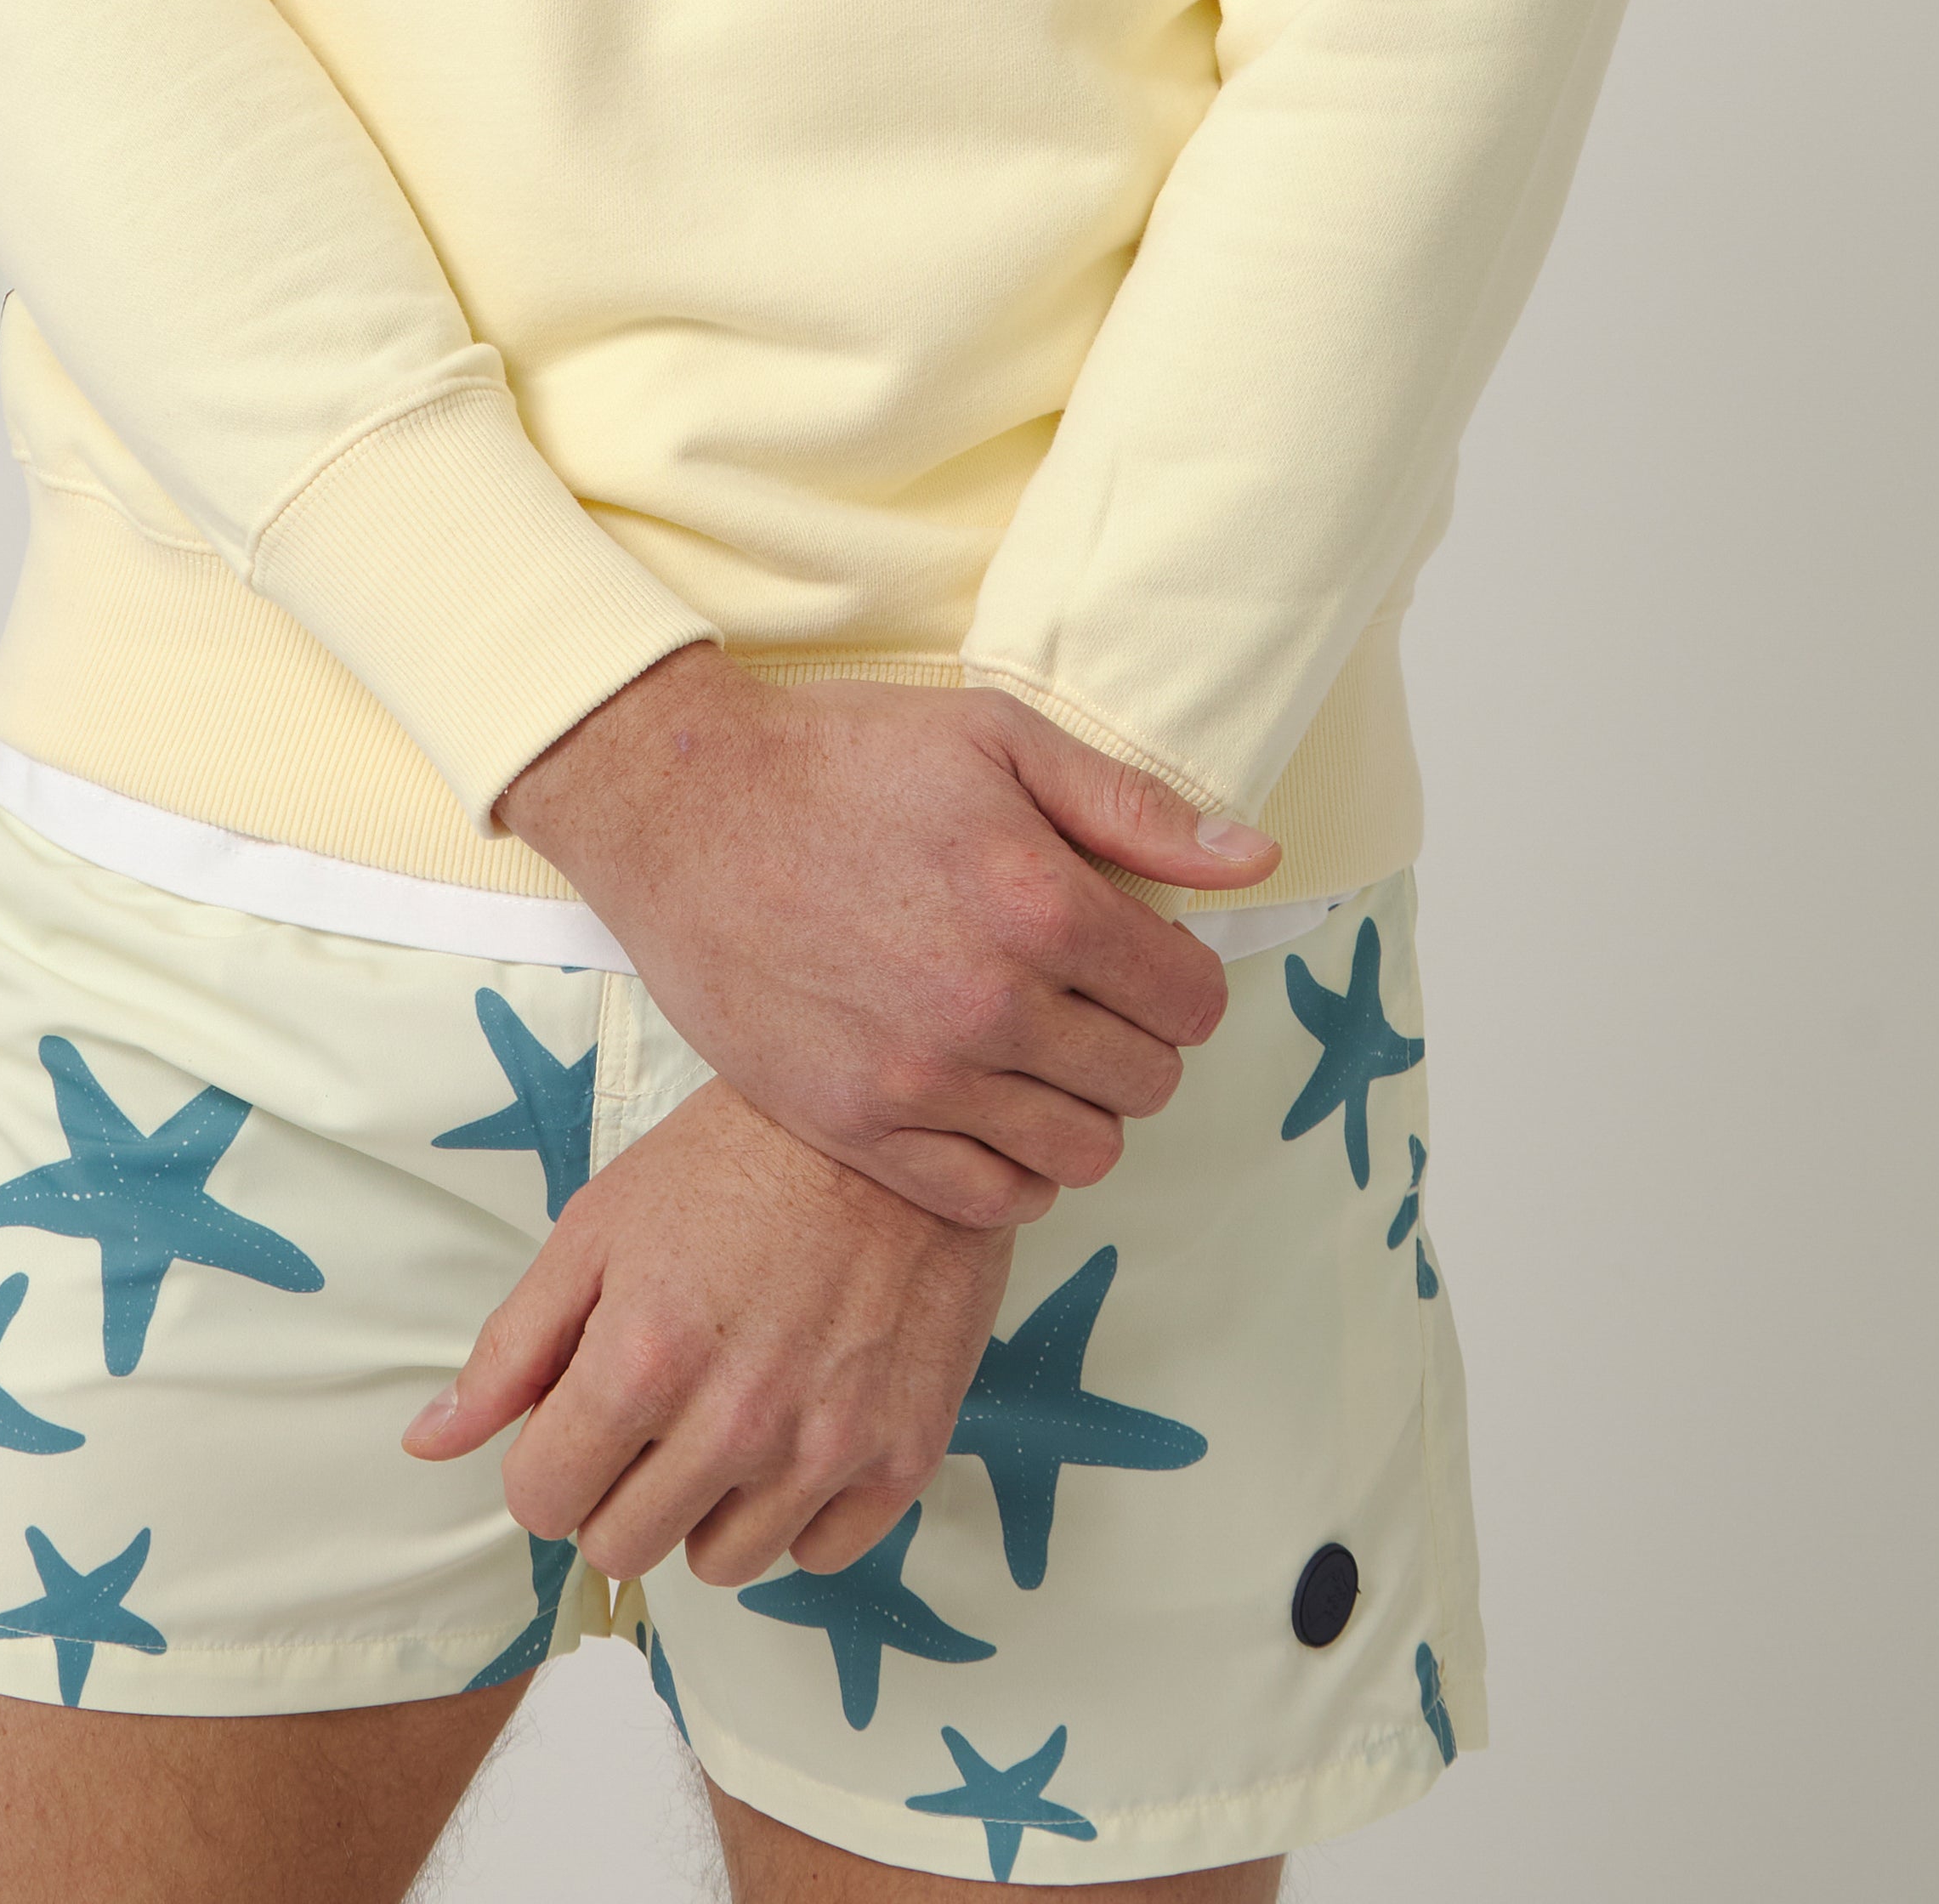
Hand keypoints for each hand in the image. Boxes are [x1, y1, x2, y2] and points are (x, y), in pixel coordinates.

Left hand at [401, 1078, 1012, 1586]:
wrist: (885, 1120)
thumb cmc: (732, 1163)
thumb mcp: (599, 1228)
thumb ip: (511, 1349)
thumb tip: (428, 1441)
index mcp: (641, 1361)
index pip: (542, 1504)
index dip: (547, 1461)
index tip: (579, 1416)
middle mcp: (733, 1423)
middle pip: (622, 1548)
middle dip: (617, 1490)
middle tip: (653, 1413)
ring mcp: (825, 1447)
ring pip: (723, 1565)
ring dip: (707, 1508)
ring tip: (728, 1415)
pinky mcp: (902, 1456)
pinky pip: (819, 1554)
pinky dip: (800, 1510)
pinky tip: (798, 1426)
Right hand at [495, 655, 1277, 1227]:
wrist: (682, 810)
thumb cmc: (842, 758)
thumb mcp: (996, 738)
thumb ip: (1132, 807)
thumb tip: (1256, 859)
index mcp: (1040, 902)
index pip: (1191, 999)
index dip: (1183, 975)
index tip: (1145, 954)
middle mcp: (989, 1004)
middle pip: (1147, 1081)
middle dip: (1139, 1038)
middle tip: (1087, 996)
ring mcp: (919, 1079)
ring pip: (1083, 1152)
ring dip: (1082, 1106)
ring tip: (1040, 1051)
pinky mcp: (855, 1126)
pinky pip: (992, 1200)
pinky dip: (1016, 1167)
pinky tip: (991, 1105)